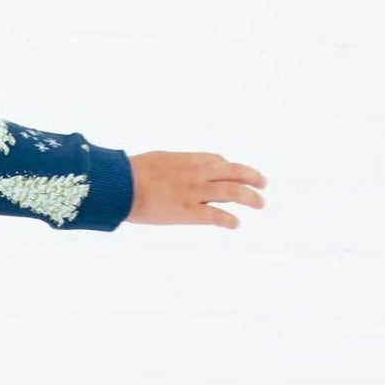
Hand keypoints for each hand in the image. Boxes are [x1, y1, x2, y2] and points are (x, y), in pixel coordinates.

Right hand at [126, 152, 266, 226]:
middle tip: (263, 183)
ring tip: (260, 204)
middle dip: (252, 177)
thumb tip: (164, 170)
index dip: (229, 167)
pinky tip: (236, 224)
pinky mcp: (188, 211)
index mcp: (186, 160)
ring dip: (250, 197)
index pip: (217, 161)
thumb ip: (167, 166)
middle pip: (233, 172)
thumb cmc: (128, 174)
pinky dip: (229, 219)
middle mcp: (195, 174)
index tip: (234, 173)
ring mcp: (194, 192)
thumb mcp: (154, 161)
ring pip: (232, 191)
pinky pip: (215, 215)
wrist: (120, 185)